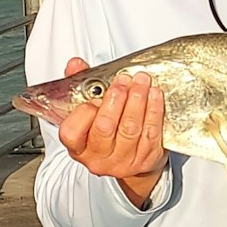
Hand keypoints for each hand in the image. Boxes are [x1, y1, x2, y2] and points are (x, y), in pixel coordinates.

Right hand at [56, 57, 167, 208]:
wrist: (130, 159)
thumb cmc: (104, 130)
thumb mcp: (87, 110)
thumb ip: (80, 84)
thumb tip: (76, 65)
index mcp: (78, 147)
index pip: (72, 131)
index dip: (84, 111)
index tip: (95, 96)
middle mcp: (98, 158)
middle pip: (105, 127)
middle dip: (115, 99)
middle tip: (123, 80)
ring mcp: (122, 161)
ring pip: (130, 128)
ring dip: (138, 100)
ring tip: (141, 81)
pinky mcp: (145, 159)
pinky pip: (151, 132)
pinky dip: (154, 110)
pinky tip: (154, 95)